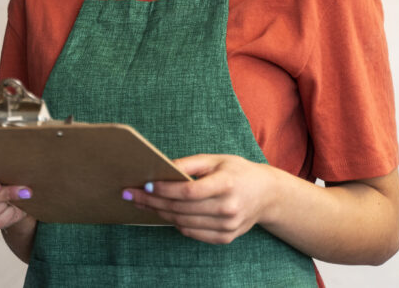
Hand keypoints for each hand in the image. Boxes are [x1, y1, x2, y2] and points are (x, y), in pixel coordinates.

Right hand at [0, 169, 31, 231]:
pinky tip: (14, 209)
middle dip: (0, 196)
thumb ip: (3, 170)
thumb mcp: (6, 170)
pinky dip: (6, 217)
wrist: (20, 195)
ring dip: (2, 207)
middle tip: (20, 191)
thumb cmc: (9, 177)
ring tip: (17, 200)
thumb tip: (14, 173)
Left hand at [123, 154, 275, 244]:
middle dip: (153, 202)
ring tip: (143, 204)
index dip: (165, 190)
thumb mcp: (216, 159)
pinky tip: (165, 213)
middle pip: (181, 209)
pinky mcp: (226, 238)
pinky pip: (193, 233)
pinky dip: (177, 224)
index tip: (146, 185)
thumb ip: (189, 164)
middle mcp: (228, 208)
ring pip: (183, 223)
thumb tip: (162, 169)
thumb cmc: (237, 171)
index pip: (188, 191)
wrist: (267, 194)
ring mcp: (228, 226)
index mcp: (226, 184)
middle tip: (132, 195)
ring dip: (160, 213)